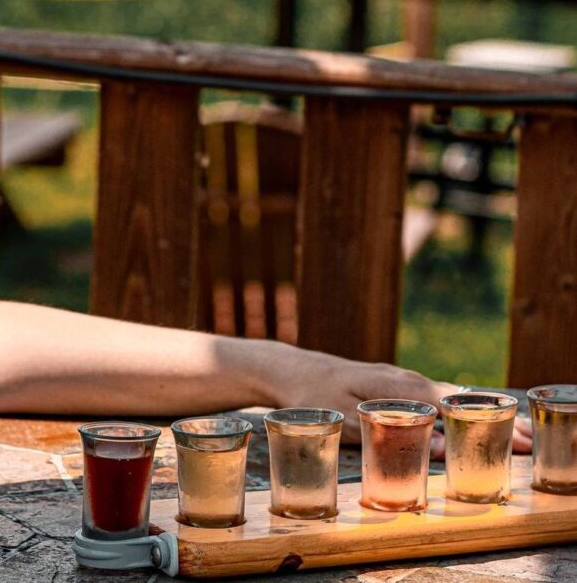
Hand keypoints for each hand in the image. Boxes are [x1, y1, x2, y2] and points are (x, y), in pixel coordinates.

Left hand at [268, 347, 531, 455]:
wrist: (290, 369)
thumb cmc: (315, 395)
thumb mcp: (348, 419)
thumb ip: (393, 433)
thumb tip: (442, 447)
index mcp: (400, 386)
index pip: (455, 406)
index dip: (488, 424)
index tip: (517, 439)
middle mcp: (406, 379)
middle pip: (459, 400)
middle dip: (494, 419)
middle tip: (525, 440)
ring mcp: (399, 380)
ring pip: (448, 396)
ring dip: (479, 412)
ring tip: (510, 430)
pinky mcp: (391, 384)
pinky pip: (432, 395)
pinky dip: (457, 406)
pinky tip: (469, 416)